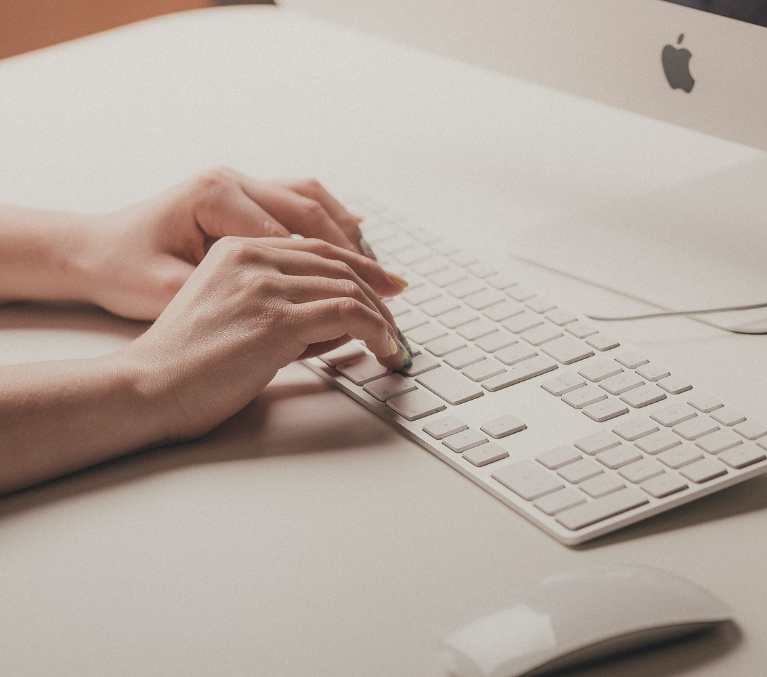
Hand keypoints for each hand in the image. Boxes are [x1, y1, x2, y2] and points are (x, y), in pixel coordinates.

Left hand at [80, 167, 397, 319]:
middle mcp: (232, 179)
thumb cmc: (123, 271)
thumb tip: (294, 316)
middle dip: (357, 254)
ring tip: (380, 271)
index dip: (334, 273)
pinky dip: (334, 220)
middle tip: (392, 288)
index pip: (293, 235)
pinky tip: (357, 243)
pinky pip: (302, 198)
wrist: (92, 249)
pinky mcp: (244, 193)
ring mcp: (240, 182)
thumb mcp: (169, 292)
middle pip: (313, 211)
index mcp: (214, 195)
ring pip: (314, 198)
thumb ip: (232, 298)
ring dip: (351, 234)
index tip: (364, 305)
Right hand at [117, 236, 411, 442]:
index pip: (317, 249)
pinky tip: (383, 348)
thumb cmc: (188, 363)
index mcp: (237, 249)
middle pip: (338, 264)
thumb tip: (343, 320)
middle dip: (377, 291)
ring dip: (380, 317)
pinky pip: (347, 314)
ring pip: (348, 288)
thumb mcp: (235, 314)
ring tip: (392, 342)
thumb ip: (284, 306)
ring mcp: (264, 287)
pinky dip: (376, 330)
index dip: (360, 265)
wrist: (149, 387)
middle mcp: (252, 258)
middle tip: (398, 317)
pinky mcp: (276, 320)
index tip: (387, 284)